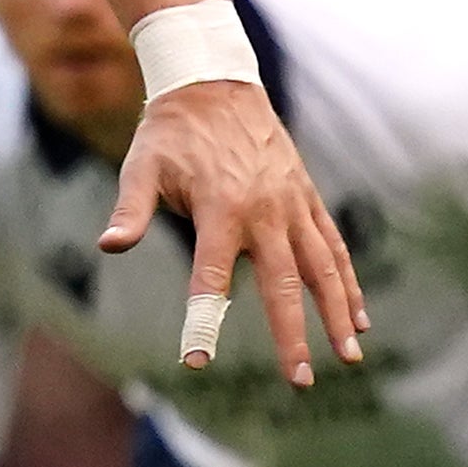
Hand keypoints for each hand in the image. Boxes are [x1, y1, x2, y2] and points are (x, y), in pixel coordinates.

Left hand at [107, 77, 366, 381]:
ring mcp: (292, 204)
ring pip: (322, 268)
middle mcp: (264, 210)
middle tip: (300, 382)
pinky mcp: (306, 197)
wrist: (214, 84)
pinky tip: (358, 318)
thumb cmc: (169, 133)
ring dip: (337, 314)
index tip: (197, 361)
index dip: (203, 321)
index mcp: (220, 209)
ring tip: (349, 357)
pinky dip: (347, 281)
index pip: (210, 277)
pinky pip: (332, 246)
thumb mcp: (140, 167)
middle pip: (283, 284)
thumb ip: (130, 210)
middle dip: (292, 336)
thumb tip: (108, 245)